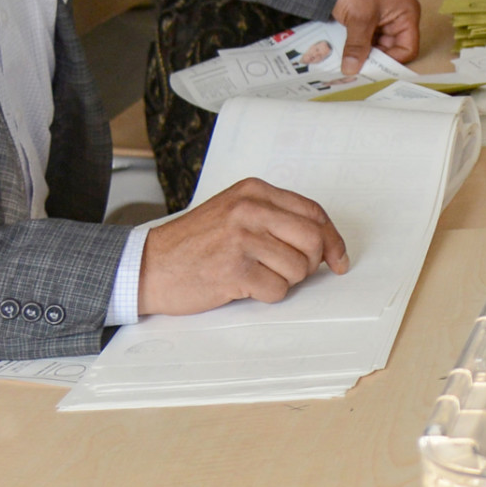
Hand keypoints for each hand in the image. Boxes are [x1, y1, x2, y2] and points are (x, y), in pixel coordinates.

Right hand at [136, 177, 351, 315]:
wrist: (147, 265)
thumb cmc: (193, 244)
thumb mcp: (234, 213)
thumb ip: (274, 219)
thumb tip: (324, 243)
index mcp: (254, 191)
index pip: (313, 212)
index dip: (332, 239)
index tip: (338, 258)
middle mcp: (249, 209)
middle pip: (312, 239)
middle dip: (311, 263)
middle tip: (292, 272)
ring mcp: (242, 239)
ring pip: (298, 268)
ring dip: (285, 281)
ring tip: (257, 276)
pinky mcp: (235, 270)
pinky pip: (277, 290)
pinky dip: (268, 295)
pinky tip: (244, 287)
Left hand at [330, 0, 420, 73]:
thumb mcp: (359, 19)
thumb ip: (357, 47)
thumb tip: (352, 70)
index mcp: (407, 14)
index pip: (408, 48)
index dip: (392, 61)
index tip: (372, 70)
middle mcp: (399, 19)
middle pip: (393, 50)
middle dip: (376, 60)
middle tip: (359, 70)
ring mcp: (382, 20)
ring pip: (377, 47)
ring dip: (365, 55)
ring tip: (350, 65)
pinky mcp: (367, 22)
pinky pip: (366, 41)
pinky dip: (357, 49)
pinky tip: (347, 56)